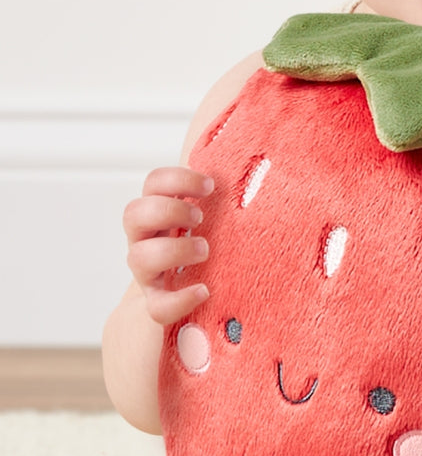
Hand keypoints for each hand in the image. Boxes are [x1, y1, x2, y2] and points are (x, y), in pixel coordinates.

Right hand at [123, 167, 213, 325]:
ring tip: (204, 250)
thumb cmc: (211, 247)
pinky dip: (178, 298)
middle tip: (200, 217)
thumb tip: (254, 147)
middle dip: (168, 210)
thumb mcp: (215, 218)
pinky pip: (156, 307)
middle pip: (133, 214)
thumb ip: (222, 195)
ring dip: (172, 249)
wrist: (188, 299)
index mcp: (161, 213)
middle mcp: (147, 240)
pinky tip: (203, 291)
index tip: (210, 186)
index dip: (176, 179)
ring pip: (137, 258)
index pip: (153, 184)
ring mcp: (149, 273)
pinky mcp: (157, 304)